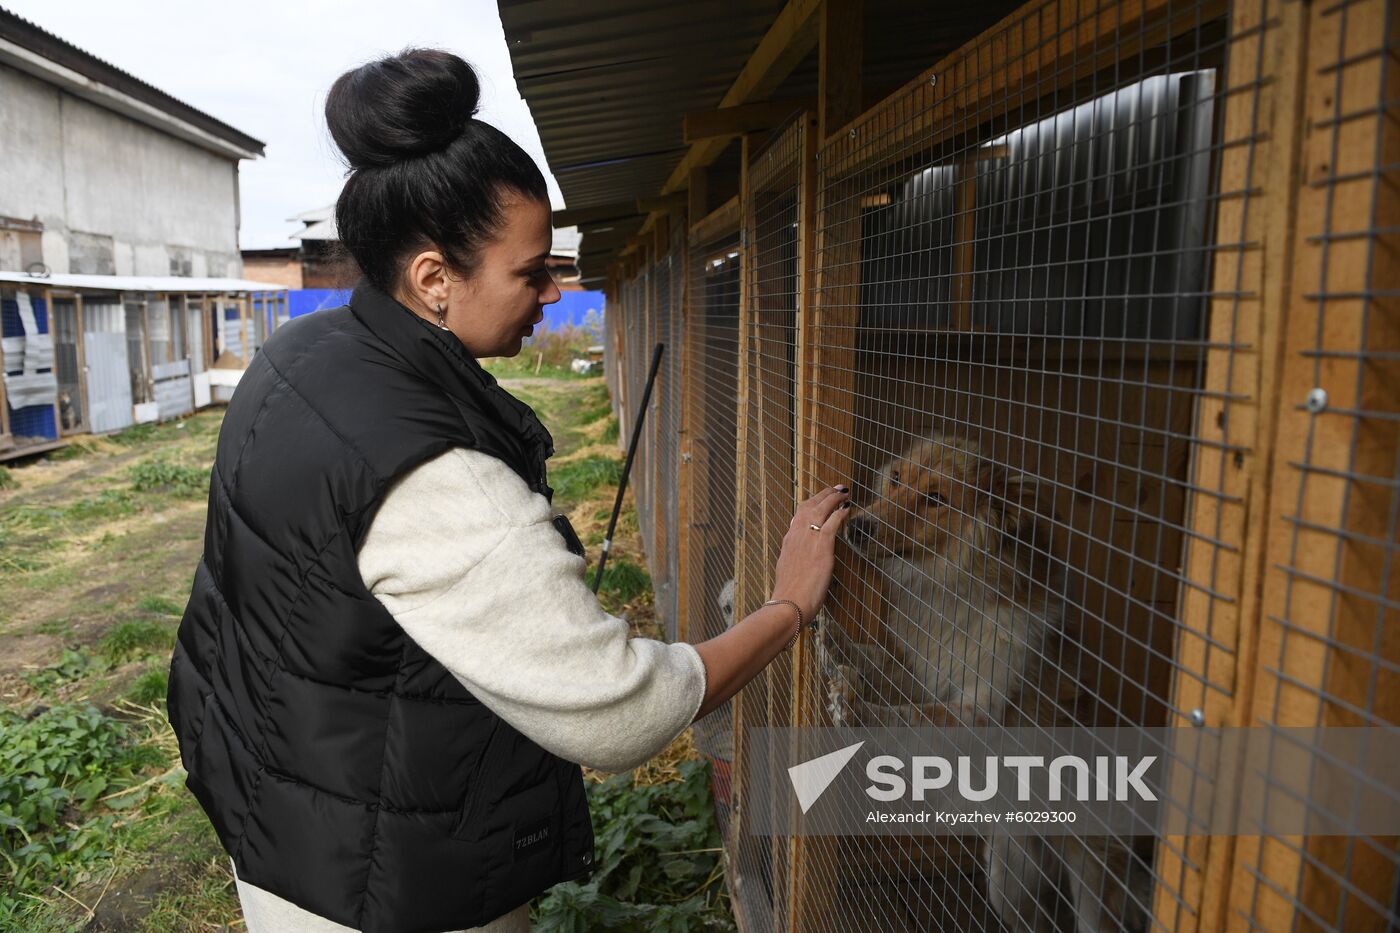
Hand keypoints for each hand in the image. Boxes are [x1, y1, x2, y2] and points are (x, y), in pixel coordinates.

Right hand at [769, 485, 852, 621]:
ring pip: (821, 509)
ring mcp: (808, 538)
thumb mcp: (788, 569)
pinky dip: (840, 513)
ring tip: (844, 492)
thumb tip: (802, 557)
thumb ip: (796, 558)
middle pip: (809, 505)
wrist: (789, 603)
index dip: (811, 504)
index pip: (799, 514)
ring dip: (834, 498)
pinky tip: (847, 509)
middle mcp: (796, 535)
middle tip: (835, 488)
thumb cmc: (789, 593)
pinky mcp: (821, 545)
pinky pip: (833, 522)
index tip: (820, 499)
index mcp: (788, 540)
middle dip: (823, 494)